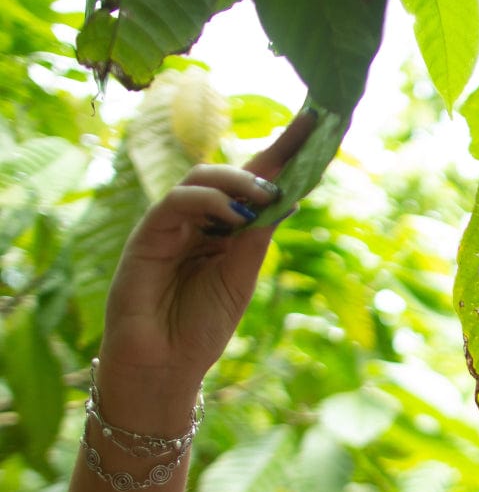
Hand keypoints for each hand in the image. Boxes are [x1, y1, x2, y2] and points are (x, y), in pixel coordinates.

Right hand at [98, 111, 315, 401]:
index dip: (284, 154)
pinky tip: (234, 216)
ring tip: (268, 196)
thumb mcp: (240, 279)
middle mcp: (199, 221)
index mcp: (225, 231)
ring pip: (202, 179)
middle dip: (270, 155)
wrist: (164, 366)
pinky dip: (207, 202)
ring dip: (239, 181)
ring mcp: (171, 226)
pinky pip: (176, 203)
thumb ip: (255, 239)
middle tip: (304, 145)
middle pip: (231, 173)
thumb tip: (287, 199)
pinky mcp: (146, 236)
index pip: (256, 186)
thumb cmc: (200, 327)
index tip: (318, 125)